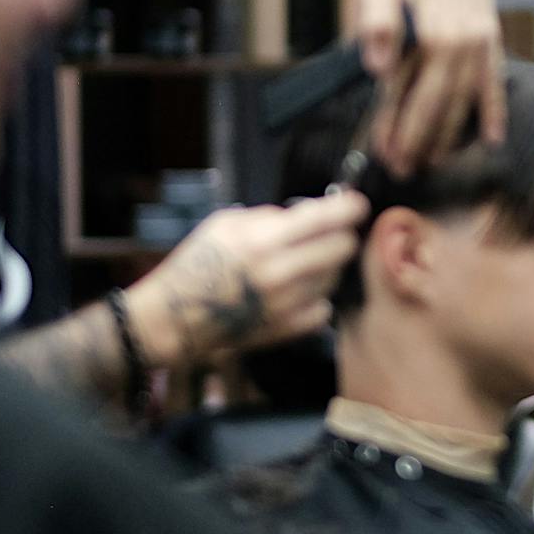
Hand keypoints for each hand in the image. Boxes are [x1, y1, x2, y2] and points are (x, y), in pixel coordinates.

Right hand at [123, 190, 368, 368]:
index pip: (325, 219)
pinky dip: (315, 297)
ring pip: (334, 277)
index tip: (357, 204)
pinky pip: (323, 308)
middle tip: (328, 235)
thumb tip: (311, 213)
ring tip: (300, 263)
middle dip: (340, 236)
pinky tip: (295, 291)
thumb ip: (270, 217)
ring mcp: (286, 304)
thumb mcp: (226, 224)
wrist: (175, 316)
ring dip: (326, 267)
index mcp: (263, 241)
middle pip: (342, 248)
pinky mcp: (287, 329)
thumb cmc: (198, 263)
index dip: (350, 208)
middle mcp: (280, 273)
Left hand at [354, 0, 505, 174]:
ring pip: (467, 100)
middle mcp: (466, 46)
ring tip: (437, 161)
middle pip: (442, 107)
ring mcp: (481, 43)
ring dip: (452, 134)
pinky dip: (495, 111)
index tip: (388, 158)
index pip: (416, 98)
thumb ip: (378, 23)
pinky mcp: (489, 36)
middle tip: (405, 172)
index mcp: (438, 37)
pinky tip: (495, 138)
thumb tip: (377, 70)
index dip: (402, 131)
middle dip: (424, 142)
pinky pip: (494, 82)